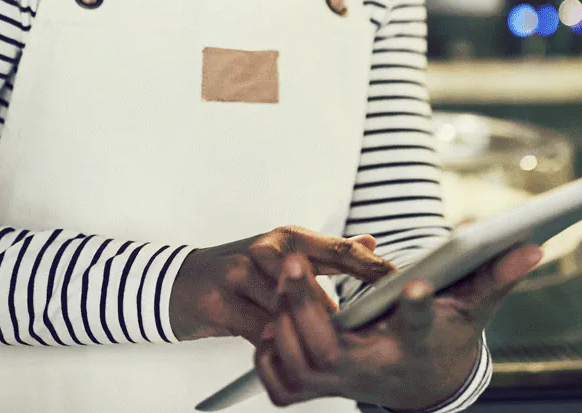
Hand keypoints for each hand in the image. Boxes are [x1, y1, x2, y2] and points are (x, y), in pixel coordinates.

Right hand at [169, 227, 394, 341]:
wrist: (183, 283)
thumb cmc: (242, 270)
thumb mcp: (287, 255)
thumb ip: (330, 252)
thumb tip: (371, 242)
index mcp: (289, 237)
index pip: (338, 249)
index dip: (370, 266)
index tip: (397, 282)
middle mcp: (266, 249)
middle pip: (312, 283)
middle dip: (334, 309)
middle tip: (359, 328)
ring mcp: (240, 272)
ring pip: (283, 308)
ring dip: (301, 327)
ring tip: (322, 343)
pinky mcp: (219, 300)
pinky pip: (257, 328)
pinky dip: (273, 340)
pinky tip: (283, 345)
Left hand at [253, 245, 543, 409]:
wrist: (423, 381)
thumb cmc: (446, 334)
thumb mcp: (474, 305)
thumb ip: (498, 274)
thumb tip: (533, 245)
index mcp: (417, 344)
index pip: (420, 327)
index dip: (419, 309)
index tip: (414, 287)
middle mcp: (377, 370)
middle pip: (333, 349)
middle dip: (308, 305)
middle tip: (296, 259)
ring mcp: (343, 385)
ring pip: (300, 365)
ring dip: (284, 321)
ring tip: (283, 277)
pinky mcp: (317, 392)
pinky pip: (281, 383)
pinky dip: (269, 354)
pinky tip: (273, 318)